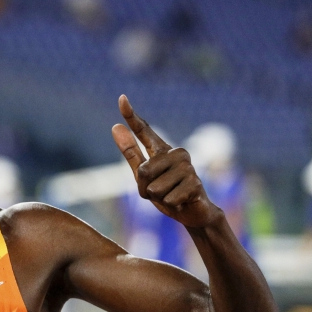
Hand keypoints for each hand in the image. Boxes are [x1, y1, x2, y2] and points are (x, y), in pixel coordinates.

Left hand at [111, 95, 221, 227]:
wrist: (192, 212)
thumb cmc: (165, 192)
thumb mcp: (142, 176)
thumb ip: (130, 152)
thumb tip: (115, 127)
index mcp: (161, 150)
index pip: (144, 130)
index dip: (131, 115)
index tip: (121, 98)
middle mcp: (177, 153)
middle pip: (142, 171)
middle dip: (145, 188)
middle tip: (160, 191)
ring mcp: (188, 167)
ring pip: (154, 188)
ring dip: (158, 198)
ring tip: (171, 195)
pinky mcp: (196, 183)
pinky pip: (167, 198)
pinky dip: (169, 204)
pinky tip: (180, 201)